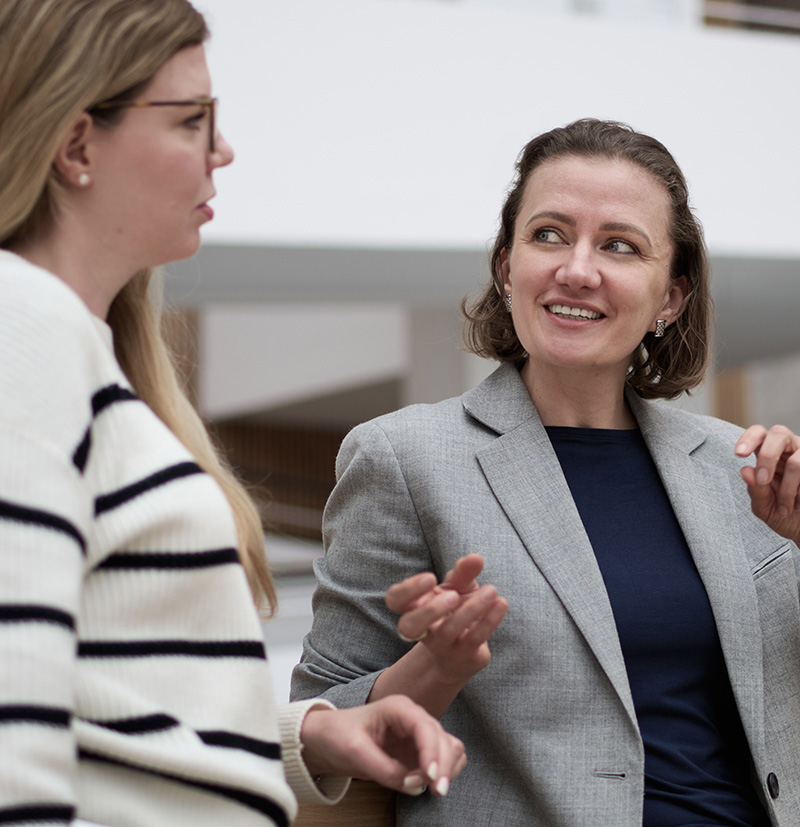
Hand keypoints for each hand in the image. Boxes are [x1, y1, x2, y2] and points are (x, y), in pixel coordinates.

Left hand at [299, 695, 465, 795]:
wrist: (327, 738)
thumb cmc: (338, 735)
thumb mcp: (354, 751)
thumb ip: (383, 768)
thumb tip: (412, 786)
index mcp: (398, 708)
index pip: (426, 727)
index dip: (433, 752)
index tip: (430, 777)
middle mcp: (413, 718)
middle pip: (444, 739)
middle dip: (443, 765)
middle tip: (433, 791)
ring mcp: (418, 734)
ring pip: (450, 749)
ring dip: (446, 770)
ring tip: (428, 788)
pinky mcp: (419, 751)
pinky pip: (443, 760)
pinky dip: (442, 773)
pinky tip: (426, 785)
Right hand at [386, 555, 507, 684]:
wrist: (463, 653)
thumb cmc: (455, 611)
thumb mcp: (458, 588)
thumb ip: (463, 572)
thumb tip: (476, 558)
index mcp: (413, 607)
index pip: (395, 600)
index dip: (408, 590)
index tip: (431, 578)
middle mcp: (422, 629)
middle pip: (409, 626)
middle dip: (429, 611)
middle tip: (454, 595)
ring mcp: (442, 645)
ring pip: (447, 632)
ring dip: (469, 611)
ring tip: (490, 591)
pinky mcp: (464, 654)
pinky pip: (474, 639)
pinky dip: (489, 620)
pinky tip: (501, 603)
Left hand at [736, 424, 799, 540]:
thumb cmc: (784, 516)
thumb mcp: (765, 508)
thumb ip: (756, 491)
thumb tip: (745, 470)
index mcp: (769, 455)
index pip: (759, 433)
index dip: (748, 438)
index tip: (739, 454)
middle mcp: (790, 450)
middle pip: (778, 433)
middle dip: (767, 457)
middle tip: (763, 480)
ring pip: (796, 461)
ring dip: (787, 488)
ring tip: (785, 509)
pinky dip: (799, 492)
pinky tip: (799, 504)